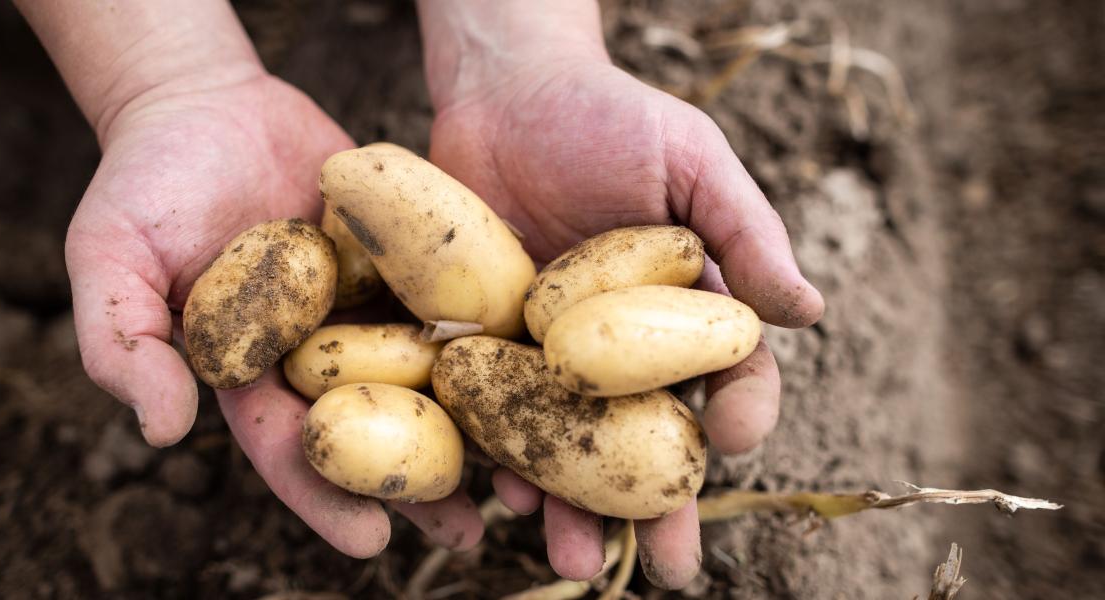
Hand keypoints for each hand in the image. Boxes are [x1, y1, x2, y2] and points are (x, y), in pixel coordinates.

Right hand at [66, 71, 482, 557]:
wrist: (205, 101)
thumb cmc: (147, 179)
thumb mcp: (109, 256)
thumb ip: (122, 342)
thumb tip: (162, 432)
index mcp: (247, 371)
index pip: (288, 445)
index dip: (326, 495)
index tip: (371, 542)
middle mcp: (312, 350)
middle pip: (369, 427)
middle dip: (413, 484)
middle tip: (467, 535)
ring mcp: (360, 305)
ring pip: (419, 376)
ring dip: (466, 426)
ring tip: (519, 481)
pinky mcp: (400, 257)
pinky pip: (446, 298)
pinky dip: (483, 335)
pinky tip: (528, 367)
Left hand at [428, 57, 823, 585]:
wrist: (503, 92)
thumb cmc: (608, 115)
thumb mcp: (690, 159)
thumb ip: (746, 231)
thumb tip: (808, 313)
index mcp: (684, 308)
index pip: (728, 375)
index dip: (741, 413)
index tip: (736, 442)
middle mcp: (621, 346)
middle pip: (647, 436)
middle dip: (658, 504)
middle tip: (669, 568)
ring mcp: (551, 354)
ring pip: (569, 445)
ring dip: (573, 508)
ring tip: (575, 561)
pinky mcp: (486, 347)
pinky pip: (495, 415)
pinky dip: (499, 459)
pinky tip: (502, 495)